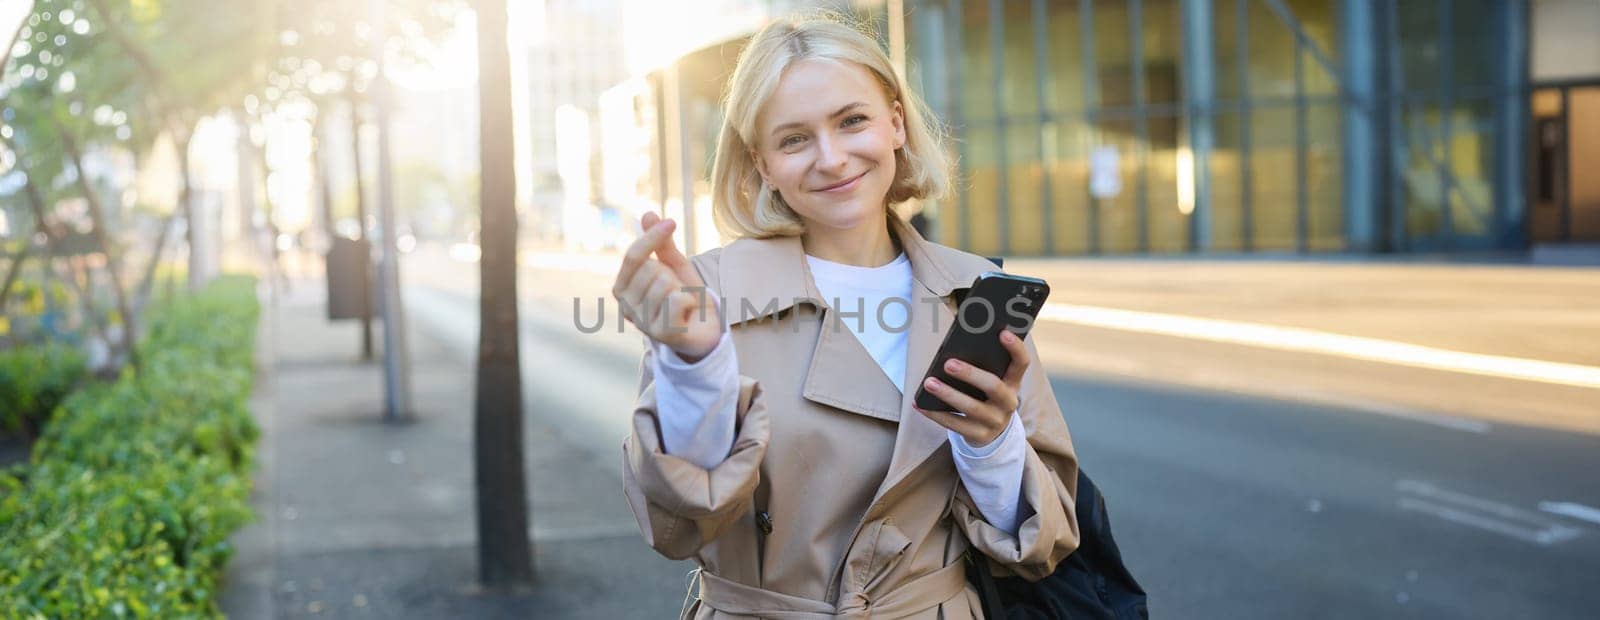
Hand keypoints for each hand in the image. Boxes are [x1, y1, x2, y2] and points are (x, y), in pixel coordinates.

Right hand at [611, 212, 722, 361]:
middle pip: (651, 269)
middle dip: (672, 274)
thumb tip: (647, 213)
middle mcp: (626, 306)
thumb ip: (660, 243)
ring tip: (682, 301)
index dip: (652, 236)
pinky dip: (689, 301)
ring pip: (665, 284)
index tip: (671, 222)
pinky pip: (676, 301)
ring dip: (682, 289)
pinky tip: (687, 312)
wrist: (704, 330)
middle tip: (678, 289)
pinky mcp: (661, 334)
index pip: (633, 256)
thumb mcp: (674, 265)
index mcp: (623, 287)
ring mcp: (642, 322)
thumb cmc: (684, 297)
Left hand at [914, 330, 1028, 446]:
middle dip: (970, 374)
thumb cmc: (985, 397)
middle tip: (948, 363)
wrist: (992, 434)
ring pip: (972, 407)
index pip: (1021, 363)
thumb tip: (953, 348)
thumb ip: (981, 366)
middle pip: (993, 386)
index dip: (1015, 347)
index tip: (1002, 332)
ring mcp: (995, 421)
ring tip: (929, 382)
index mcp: (1013, 383)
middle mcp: (1008, 402)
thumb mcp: (990, 382)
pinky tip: (920, 404)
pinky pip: (955, 424)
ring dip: (948, 394)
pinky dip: (935, 413)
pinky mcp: (979, 436)